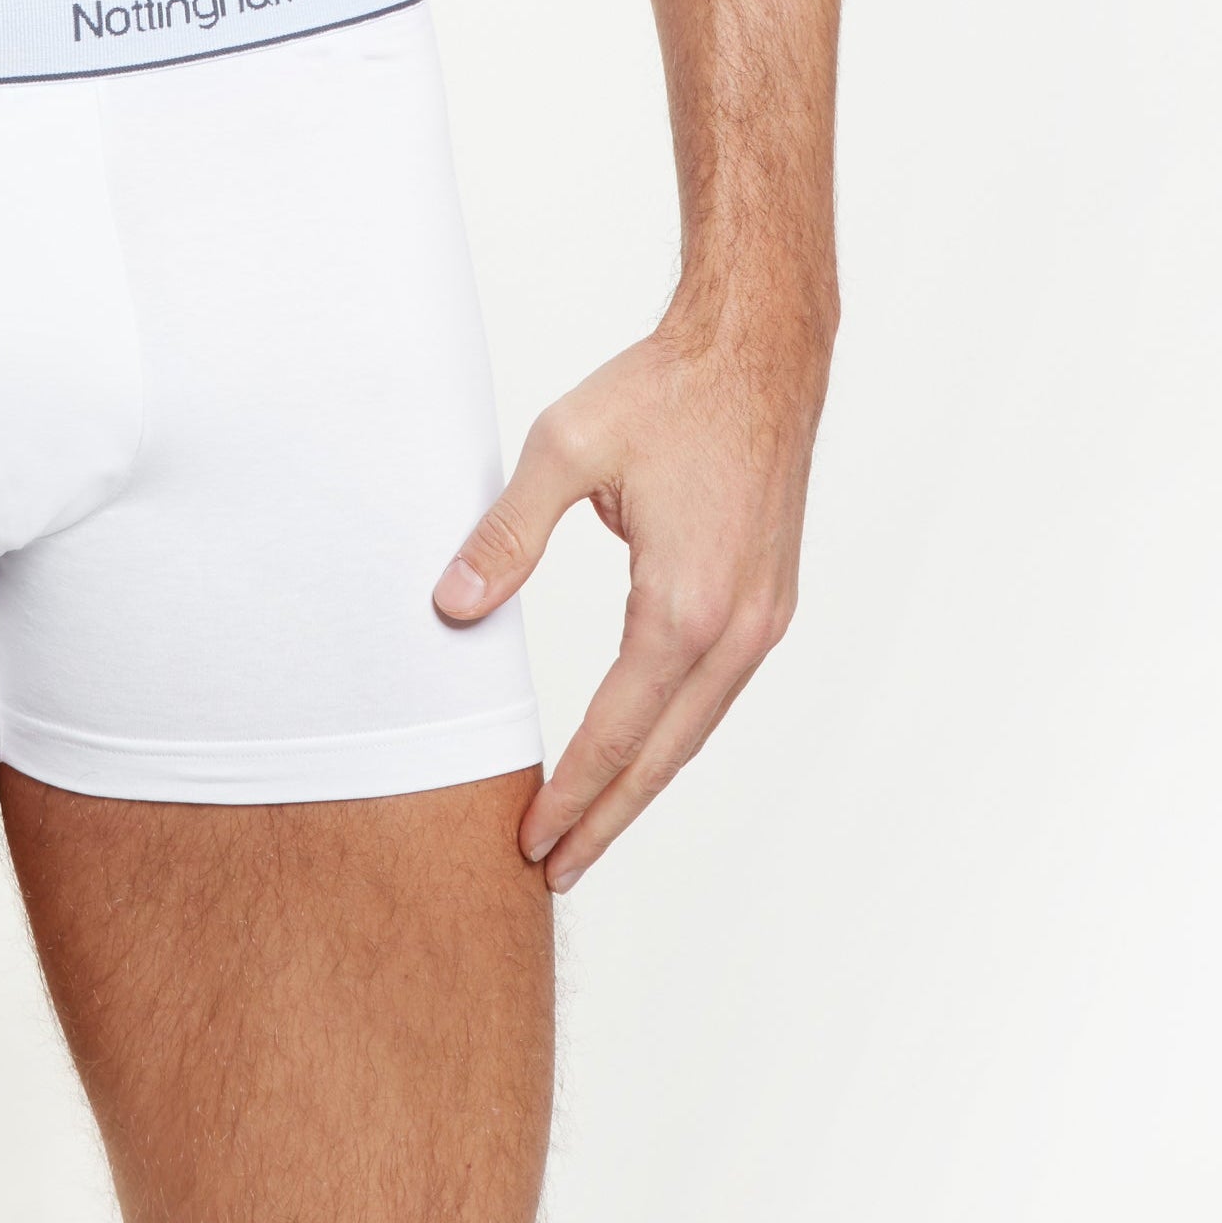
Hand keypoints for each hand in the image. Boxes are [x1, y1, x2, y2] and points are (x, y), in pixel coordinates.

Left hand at [433, 298, 832, 893]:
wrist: (761, 352)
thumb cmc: (665, 392)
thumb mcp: (566, 447)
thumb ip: (507, 534)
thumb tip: (452, 606)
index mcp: (683, 606)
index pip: (616, 731)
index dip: (571, 793)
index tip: (530, 842)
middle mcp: (735, 630)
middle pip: (664, 757)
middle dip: (607, 817)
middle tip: (553, 870)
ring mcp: (762, 620)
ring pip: (696, 730)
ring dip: (644, 783)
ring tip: (592, 828)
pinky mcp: (769, 601)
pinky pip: (716, 693)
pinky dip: (675, 734)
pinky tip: (643, 749)